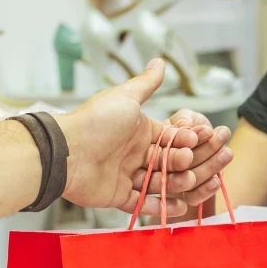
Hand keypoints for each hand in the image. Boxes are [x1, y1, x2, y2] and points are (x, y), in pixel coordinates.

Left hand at [58, 60, 222, 215]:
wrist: (67, 152)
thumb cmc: (95, 122)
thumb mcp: (125, 97)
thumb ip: (146, 83)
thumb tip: (160, 61)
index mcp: (139, 132)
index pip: (170, 139)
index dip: (186, 140)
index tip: (199, 139)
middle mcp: (134, 154)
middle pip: (167, 162)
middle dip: (183, 162)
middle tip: (194, 161)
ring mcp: (126, 176)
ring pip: (158, 183)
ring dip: (176, 183)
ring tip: (189, 182)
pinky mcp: (118, 196)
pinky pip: (142, 204)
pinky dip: (160, 206)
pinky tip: (178, 206)